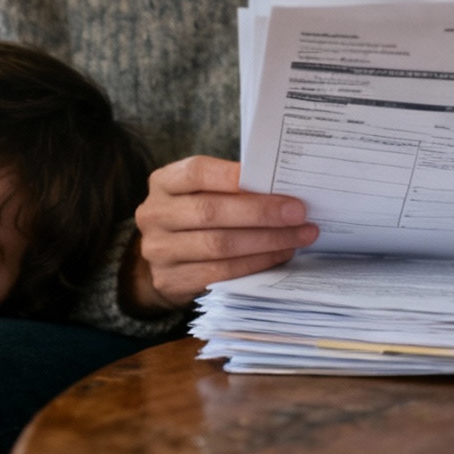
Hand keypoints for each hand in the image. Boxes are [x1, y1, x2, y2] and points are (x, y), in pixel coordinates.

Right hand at [129, 156, 318, 311]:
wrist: (164, 261)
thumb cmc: (194, 218)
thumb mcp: (201, 194)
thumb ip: (230, 189)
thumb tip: (282, 191)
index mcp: (163, 183)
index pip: (197, 173)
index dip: (235, 176)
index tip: (277, 181)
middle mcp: (155, 215)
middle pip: (211, 212)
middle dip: (261, 212)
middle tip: (298, 213)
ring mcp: (159, 250)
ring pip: (219, 246)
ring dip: (266, 241)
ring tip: (299, 236)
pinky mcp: (171, 281)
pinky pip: (220, 273)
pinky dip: (255, 264)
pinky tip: (279, 255)